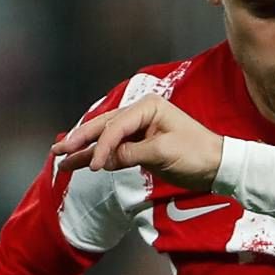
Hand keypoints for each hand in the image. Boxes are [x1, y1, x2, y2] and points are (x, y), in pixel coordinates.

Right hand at [53, 95, 222, 189]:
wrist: (216, 165)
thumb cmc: (196, 153)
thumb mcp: (164, 152)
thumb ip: (132, 154)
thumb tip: (106, 160)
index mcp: (147, 107)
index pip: (116, 127)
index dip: (102, 147)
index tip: (96, 167)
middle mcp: (140, 114)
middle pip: (103, 127)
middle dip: (79, 140)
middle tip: (58, 151)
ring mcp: (138, 130)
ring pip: (103, 138)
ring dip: (82, 149)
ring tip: (59, 157)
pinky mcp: (138, 146)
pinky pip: (113, 150)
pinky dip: (96, 157)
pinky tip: (78, 163)